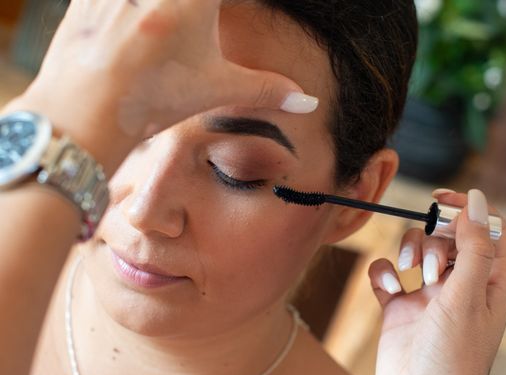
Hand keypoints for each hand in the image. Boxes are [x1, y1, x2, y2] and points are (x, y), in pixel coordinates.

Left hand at [8, 0, 315, 173]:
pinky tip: (143, 26)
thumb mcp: (214, 91)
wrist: (82, 116)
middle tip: (204, 25)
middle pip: (194, 0)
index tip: (232, 13)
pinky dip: (139, 8)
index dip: (240, 4)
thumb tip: (308, 101)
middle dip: (203, 10)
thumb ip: (266, 89)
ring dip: (172, 12)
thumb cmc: (150, 101)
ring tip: (169, 39)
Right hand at [368, 189, 505, 374]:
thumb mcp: (466, 297)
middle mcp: (460, 286)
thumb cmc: (453, 360)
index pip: (489, 230)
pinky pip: (388, 275)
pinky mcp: (399, 310)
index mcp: (489, 282)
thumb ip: (473, 247)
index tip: (441, 201)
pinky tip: (388, 287)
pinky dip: (384, 273)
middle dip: (434, 236)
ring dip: (409, 251)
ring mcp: (428, 298)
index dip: (469, 210)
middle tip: (428, 261)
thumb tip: (477, 200)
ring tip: (409, 275)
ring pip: (417, 250)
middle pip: (449, 236)